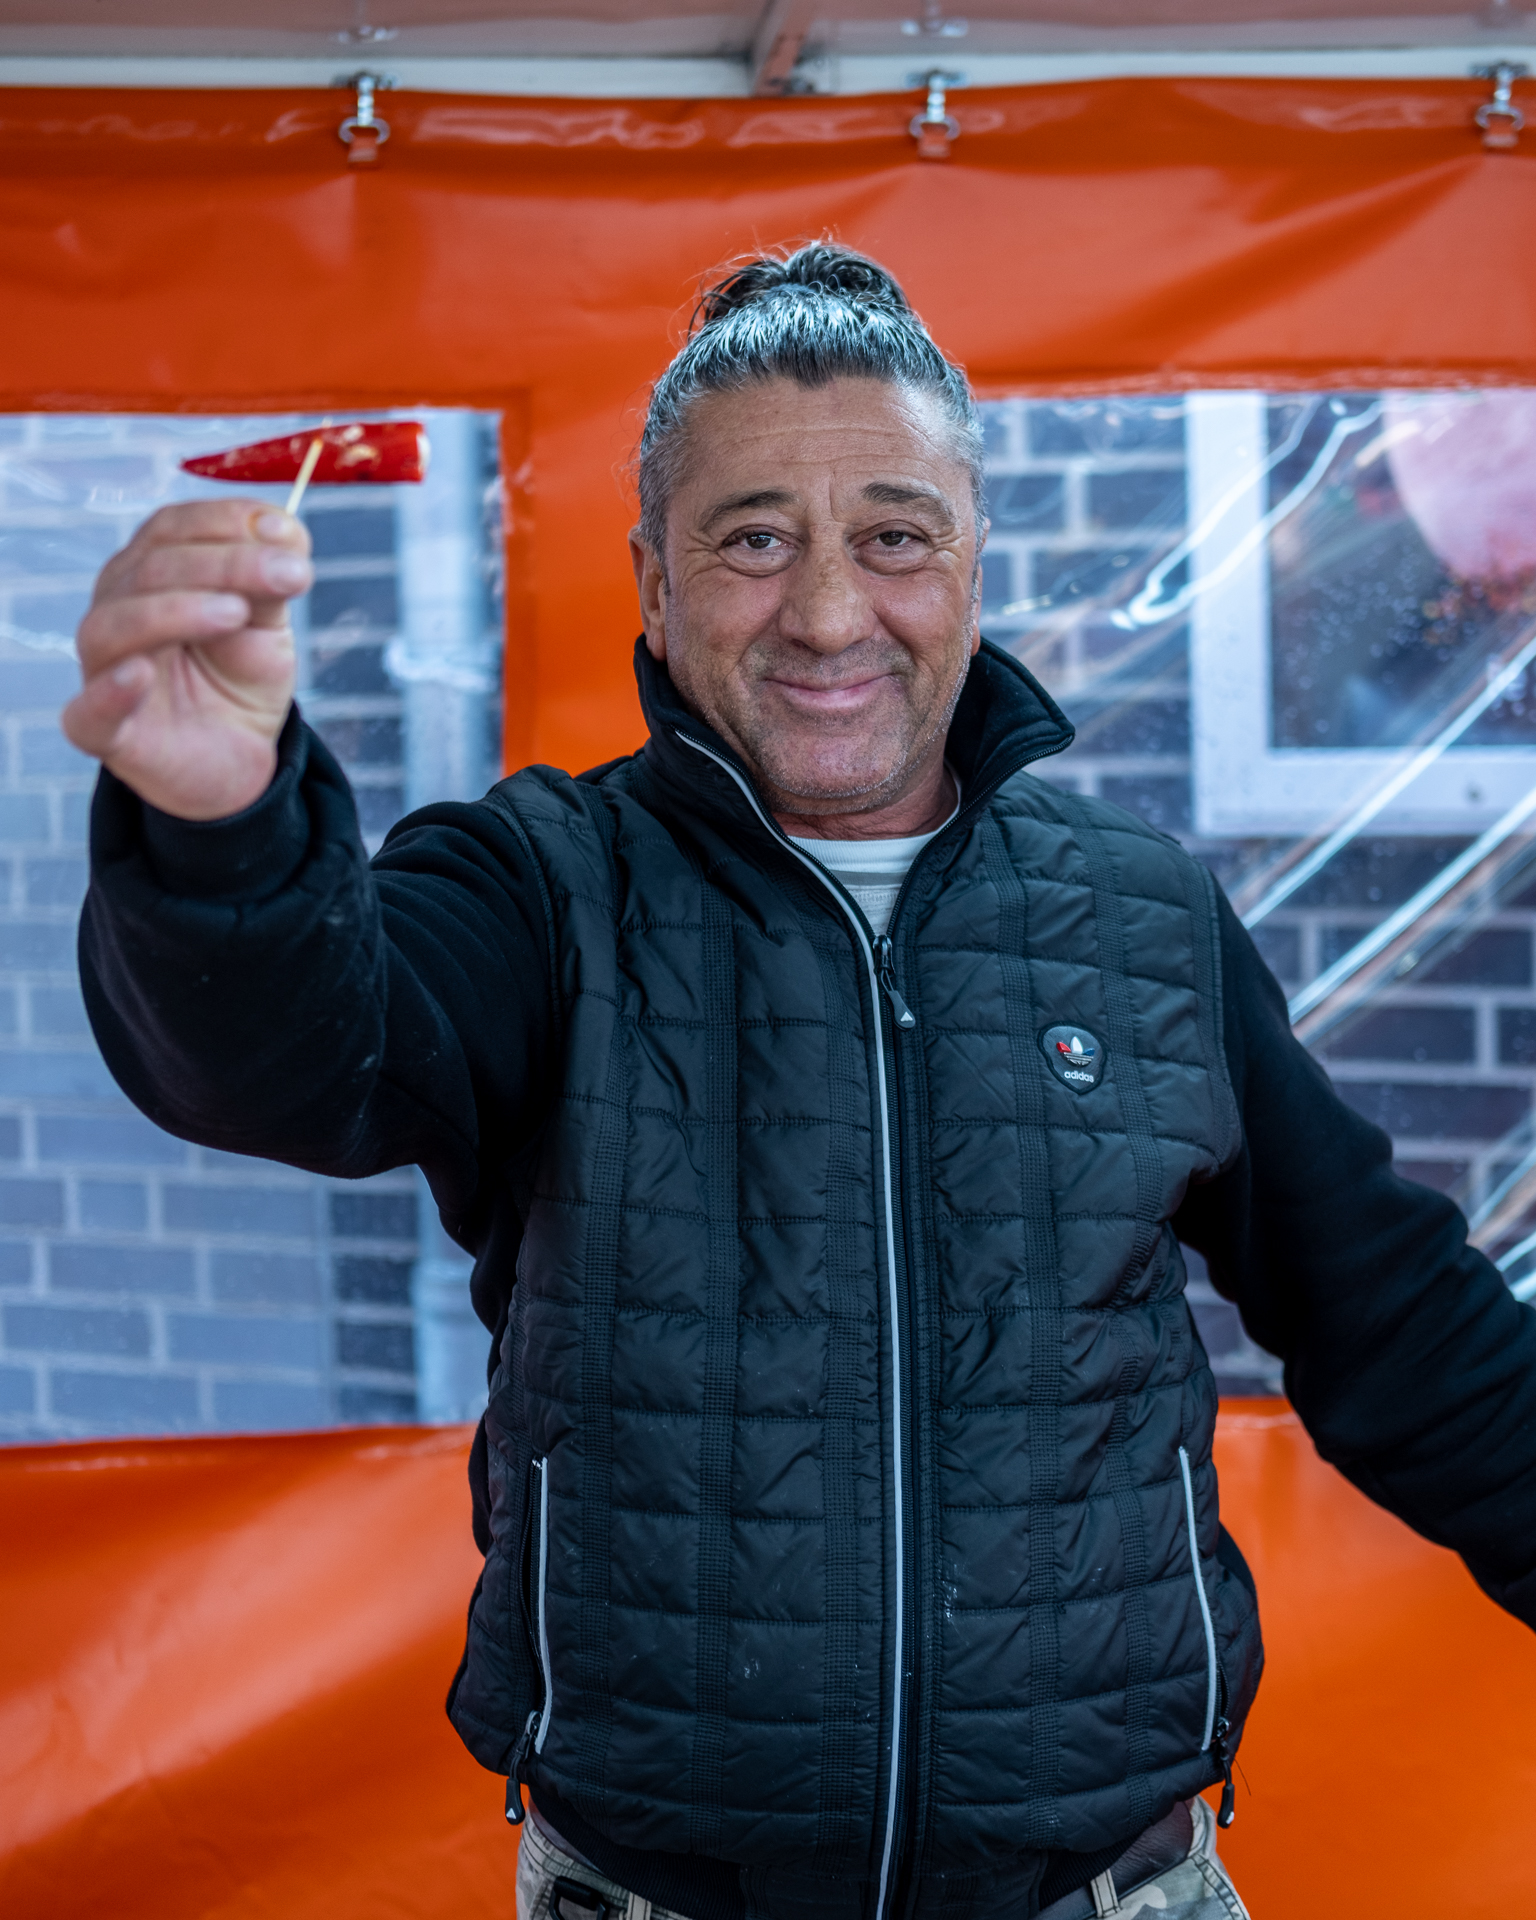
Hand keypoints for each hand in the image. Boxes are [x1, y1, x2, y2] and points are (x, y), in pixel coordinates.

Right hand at [62, 500, 312, 820]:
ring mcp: (104, 667)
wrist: (236, 759)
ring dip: (177, 610)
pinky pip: (89, 710)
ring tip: (236, 613)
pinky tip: (138, 674)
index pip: (173, 529)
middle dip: (227, 564)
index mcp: (150, 572)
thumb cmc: (238, 680)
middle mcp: (117, 608)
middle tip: (290, 574)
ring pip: (117, 624)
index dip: (227, 523)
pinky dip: (109, 690)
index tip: (286, 533)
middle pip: (154, 568)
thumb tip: (285, 527)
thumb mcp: (266, 626)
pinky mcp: (100, 729)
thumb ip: (270, 581)